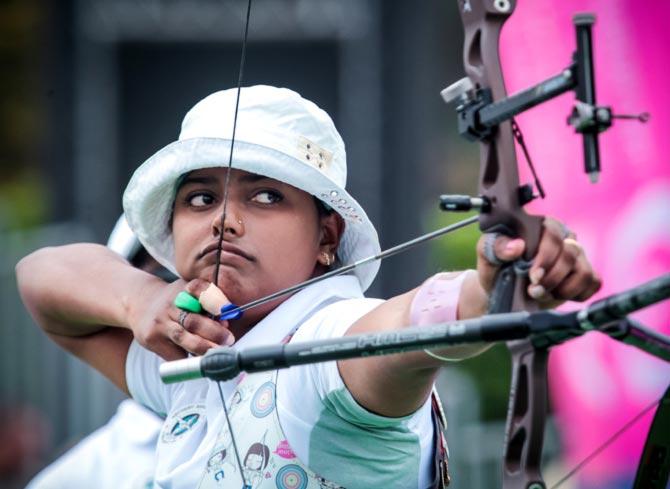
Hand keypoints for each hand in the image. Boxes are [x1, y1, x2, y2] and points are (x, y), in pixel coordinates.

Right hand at [129, 279, 234, 359]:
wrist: (140, 303)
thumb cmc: (175, 302)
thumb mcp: (190, 293)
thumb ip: (208, 306)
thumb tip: (225, 324)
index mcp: (185, 288)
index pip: (199, 289)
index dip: (214, 300)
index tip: (227, 310)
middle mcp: (171, 304)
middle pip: (192, 319)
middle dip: (213, 332)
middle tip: (228, 340)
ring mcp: (159, 322)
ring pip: (182, 337)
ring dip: (202, 347)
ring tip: (216, 353)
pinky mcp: (151, 338)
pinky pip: (173, 353)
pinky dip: (188, 358)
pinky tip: (199, 359)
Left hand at [476, 218, 601, 307]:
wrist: (501, 290)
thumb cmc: (496, 267)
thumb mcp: (487, 254)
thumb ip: (497, 246)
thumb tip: (517, 246)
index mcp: (541, 226)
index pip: (553, 234)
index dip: (545, 257)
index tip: (533, 275)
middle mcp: (563, 238)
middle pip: (571, 254)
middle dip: (552, 277)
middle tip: (534, 289)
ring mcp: (577, 256)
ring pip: (583, 272)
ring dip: (563, 288)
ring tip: (541, 294)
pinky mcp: (585, 274)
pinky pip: (593, 283)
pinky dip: (575, 294)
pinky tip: (556, 294)